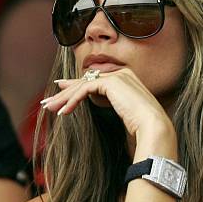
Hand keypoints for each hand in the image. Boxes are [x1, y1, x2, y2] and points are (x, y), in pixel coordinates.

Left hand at [41, 68, 172, 137]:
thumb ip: (109, 106)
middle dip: (65, 93)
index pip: (94, 82)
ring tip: (51, 109)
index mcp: (126, 78)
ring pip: (83, 85)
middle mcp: (122, 73)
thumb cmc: (141, 128)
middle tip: (49, 102)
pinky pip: (85, 89)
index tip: (60, 96)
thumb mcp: (121, 115)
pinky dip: (73, 100)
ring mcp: (117, 76)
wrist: (153, 127)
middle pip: (86, 82)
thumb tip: (93, 104)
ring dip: (64, 98)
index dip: (75, 88)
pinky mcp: (111, 82)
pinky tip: (64, 112)